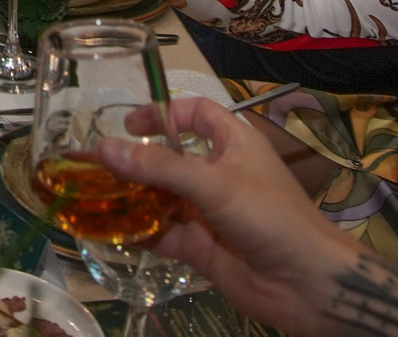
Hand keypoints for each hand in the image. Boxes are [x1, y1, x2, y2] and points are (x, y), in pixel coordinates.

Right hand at [96, 97, 369, 336]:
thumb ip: (160, 167)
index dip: (164, 113)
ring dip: (132, 199)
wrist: (306, 284)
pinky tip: (109, 233)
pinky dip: (139, 234)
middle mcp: (219, 174)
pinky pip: (163, 236)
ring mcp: (208, 214)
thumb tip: (104, 148)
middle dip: (135, 161)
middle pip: (170, 159)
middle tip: (93, 166)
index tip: (128, 124)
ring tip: (91, 197)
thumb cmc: (270, 217)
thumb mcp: (215, 184)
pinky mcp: (202, 249)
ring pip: (162, 199)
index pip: (196, 114)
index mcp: (233, 144)